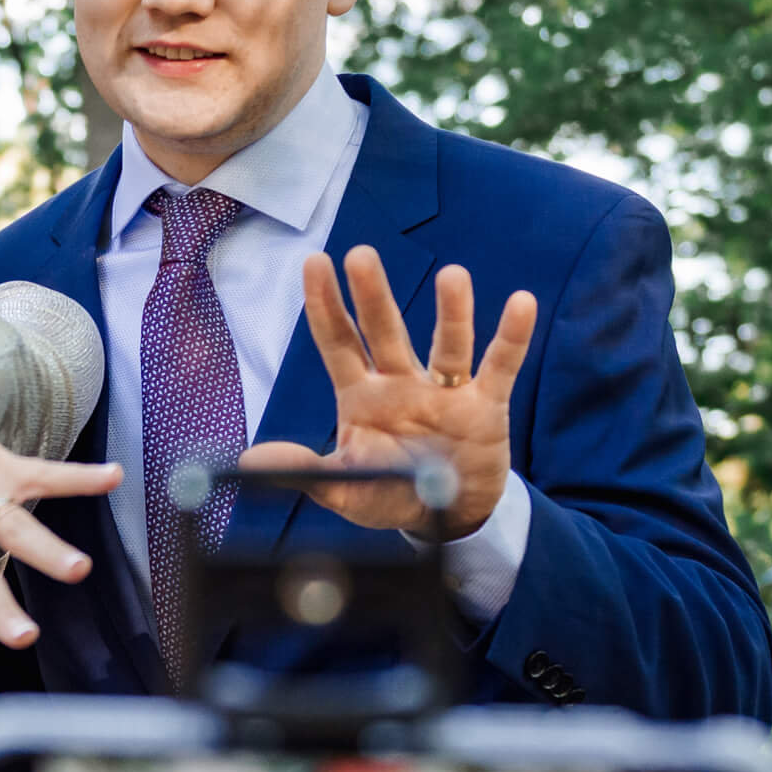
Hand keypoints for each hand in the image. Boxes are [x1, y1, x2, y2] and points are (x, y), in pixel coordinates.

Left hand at [242, 248, 535, 537]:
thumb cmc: (387, 493)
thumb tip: (251, 462)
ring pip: (447, 344)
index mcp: (362, 396)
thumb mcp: (342, 487)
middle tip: (361, 255)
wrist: (446, 517)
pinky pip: (499, 366)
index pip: (338, 343)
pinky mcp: (485, 406)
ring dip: (452, 312)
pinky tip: (520, 303)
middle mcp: (401, 383)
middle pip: (385, 333)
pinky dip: (511, 337)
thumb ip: (303, 472)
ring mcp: (444, 392)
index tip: (313, 262)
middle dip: (373, 296)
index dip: (325, 305)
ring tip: (454, 275)